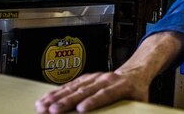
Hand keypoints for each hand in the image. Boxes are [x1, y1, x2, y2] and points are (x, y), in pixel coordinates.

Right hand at [35, 70, 149, 112]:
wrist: (135, 73)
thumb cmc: (136, 91)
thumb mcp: (140, 102)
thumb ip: (131, 110)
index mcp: (122, 86)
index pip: (106, 94)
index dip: (93, 101)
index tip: (81, 108)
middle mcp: (107, 79)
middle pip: (86, 90)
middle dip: (68, 101)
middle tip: (53, 110)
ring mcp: (96, 77)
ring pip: (75, 86)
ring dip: (57, 96)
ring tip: (43, 105)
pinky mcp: (88, 77)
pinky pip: (71, 84)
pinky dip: (57, 92)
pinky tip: (45, 98)